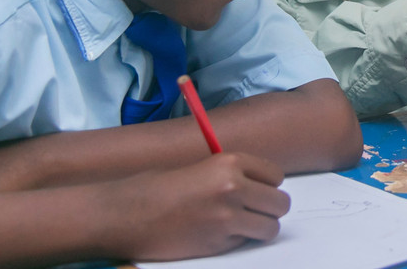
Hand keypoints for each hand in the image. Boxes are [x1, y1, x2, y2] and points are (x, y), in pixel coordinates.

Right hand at [104, 153, 289, 261]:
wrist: (126, 215)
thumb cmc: (157, 187)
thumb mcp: (201, 167)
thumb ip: (232, 174)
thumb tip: (257, 186)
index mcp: (230, 162)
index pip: (276, 176)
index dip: (267, 184)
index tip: (258, 189)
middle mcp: (234, 188)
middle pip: (280, 203)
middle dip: (270, 208)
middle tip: (254, 210)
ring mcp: (227, 219)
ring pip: (270, 227)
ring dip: (260, 227)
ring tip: (241, 225)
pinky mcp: (217, 244)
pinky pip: (245, 243)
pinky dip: (238, 241)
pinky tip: (217, 234)